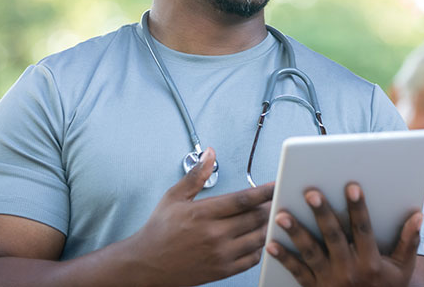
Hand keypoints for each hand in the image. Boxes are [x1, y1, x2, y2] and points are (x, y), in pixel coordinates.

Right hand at [130, 148, 273, 285]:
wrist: (146, 264)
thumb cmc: (160, 230)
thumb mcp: (174, 197)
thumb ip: (196, 175)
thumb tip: (210, 153)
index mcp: (203, 213)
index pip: (242, 200)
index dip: (264, 191)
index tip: (275, 184)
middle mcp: (214, 235)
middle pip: (255, 218)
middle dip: (270, 206)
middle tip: (277, 198)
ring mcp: (220, 254)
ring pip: (258, 238)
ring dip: (268, 226)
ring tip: (272, 216)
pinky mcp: (222, 271)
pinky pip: (252, 259)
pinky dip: (261, 247)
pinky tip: (259, 237)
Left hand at [266, 183, 422, 286]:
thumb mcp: (402, 270)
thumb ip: (408, 242)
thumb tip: (417, 215)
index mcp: (371, 263)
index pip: (363, 231)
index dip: (358, 209)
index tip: (352, 187)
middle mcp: (349, 270)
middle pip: (333, 237)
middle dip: (322, 214)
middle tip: (311, 193)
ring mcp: (329, 280)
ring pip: (311, 252)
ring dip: (296, 232)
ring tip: (282, 214)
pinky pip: (296, 272)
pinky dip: (283, 257)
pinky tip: (270, 243)